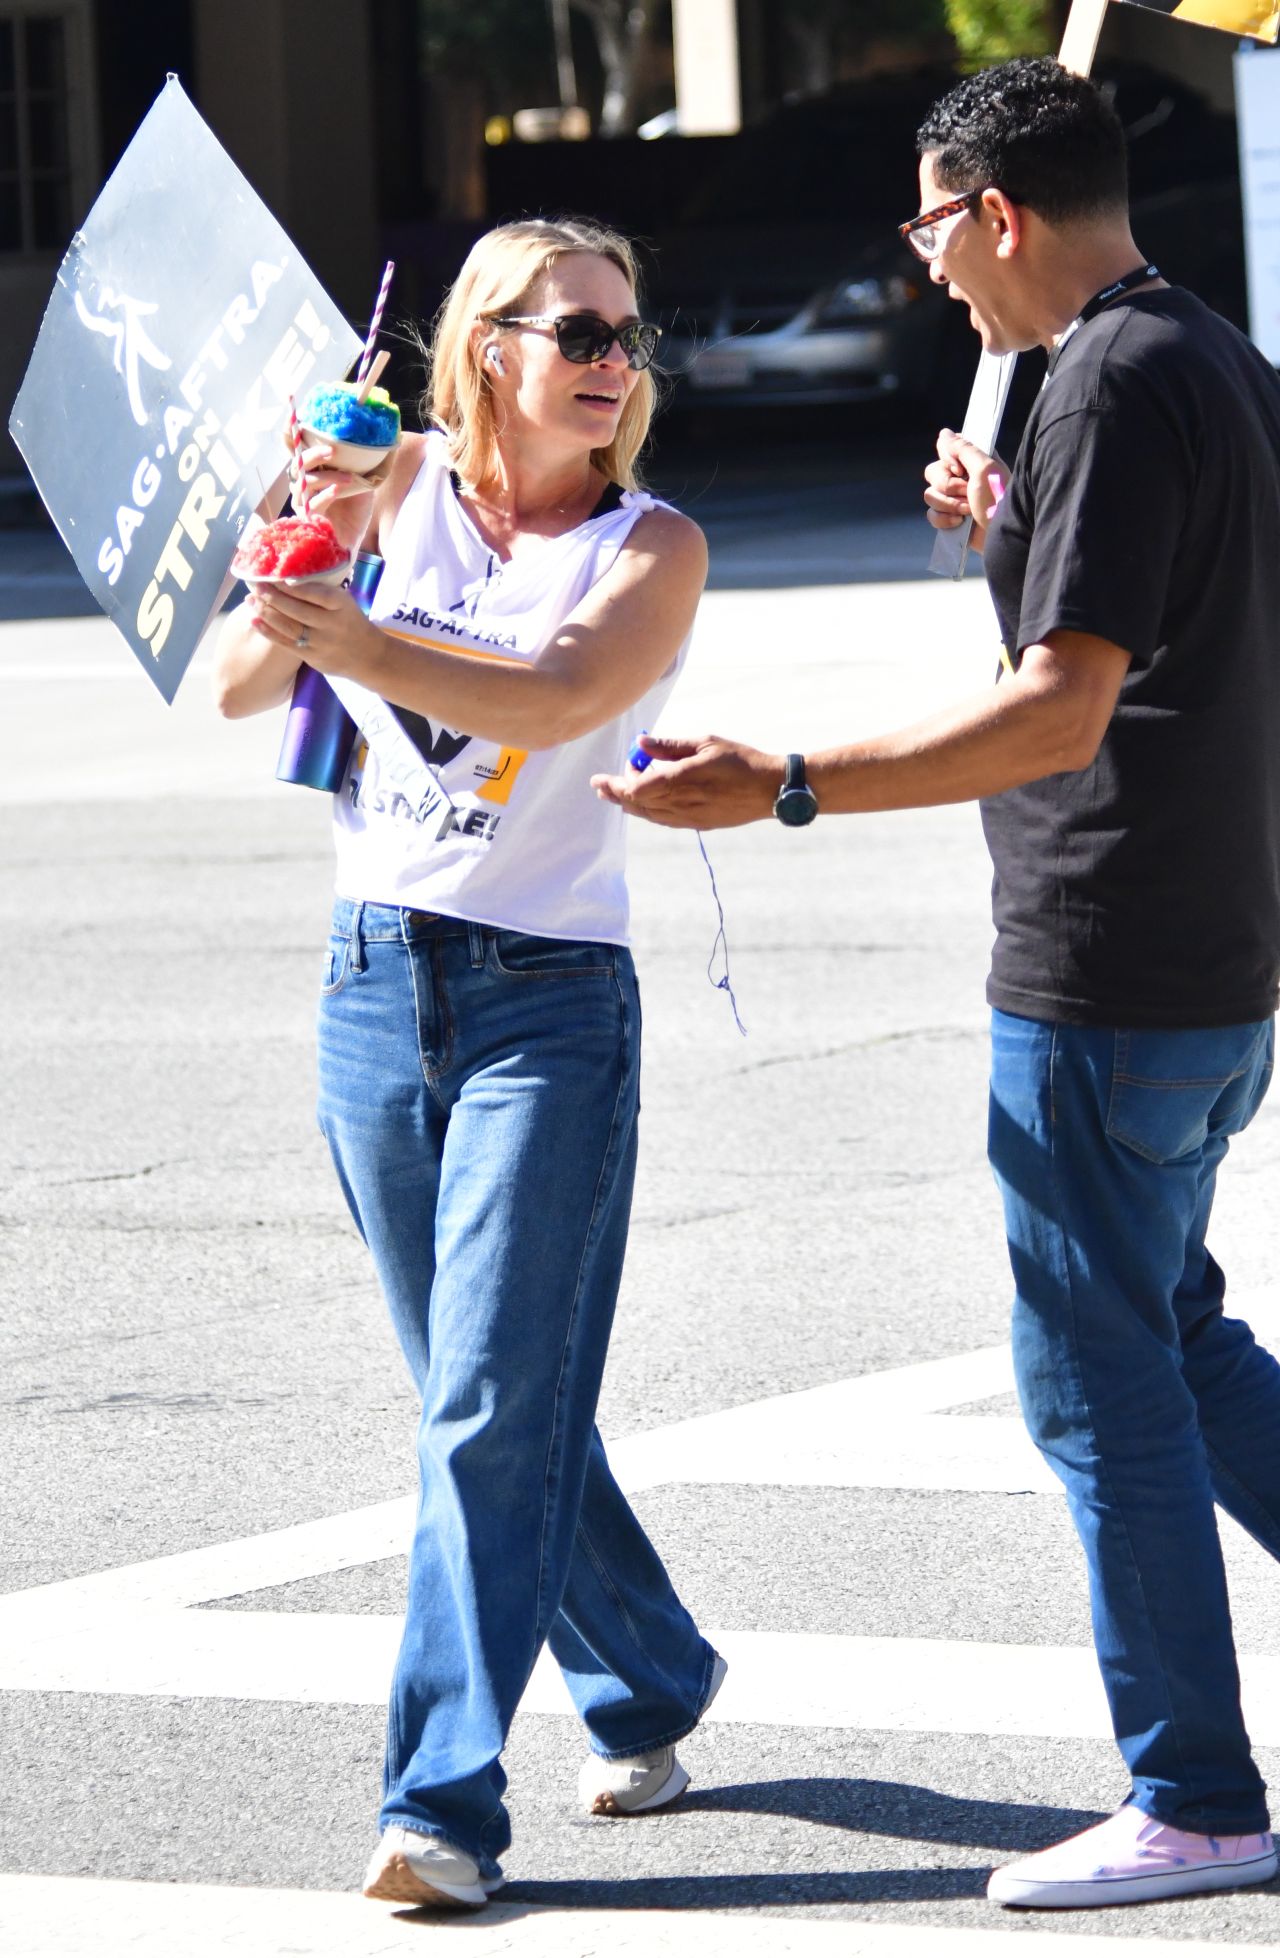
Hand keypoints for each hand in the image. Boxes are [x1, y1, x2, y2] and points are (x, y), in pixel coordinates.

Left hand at [247, 580, 379, 681]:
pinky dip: (268, 631)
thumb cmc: (351, 622)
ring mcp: (321, 642)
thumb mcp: (344, 601)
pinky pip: (286, 643)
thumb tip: (289, 573)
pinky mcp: (312, 657)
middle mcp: (331, 624)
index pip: (314, 592)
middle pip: (297, 609)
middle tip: (255, 585)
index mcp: (341, 604)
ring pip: (288, 626)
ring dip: (266, 612)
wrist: (369, 657)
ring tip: (250, 600)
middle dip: (272, 596)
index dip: (292, 585)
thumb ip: (322, 590)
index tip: (274, 575)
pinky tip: (254, 620)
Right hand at [287, 431, 388, 555]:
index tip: (292, 416)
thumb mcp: (361, 482)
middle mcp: (303, 484)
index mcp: (312, 471)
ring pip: (305, 483)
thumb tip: (378, 441)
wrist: (353, 540)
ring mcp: (302, 502)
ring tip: (349, 478)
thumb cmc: (354, 511)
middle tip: (332, 450)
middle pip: (298, 464)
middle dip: (313, 454)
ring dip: (328, 477)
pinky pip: (312, 504)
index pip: (298, 449)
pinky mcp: (307, 519)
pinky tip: (337, 490)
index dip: (291, 432)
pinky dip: (325, 495)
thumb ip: (360, 464)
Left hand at [591, 733, 781, 829]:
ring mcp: (690, 817)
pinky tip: (645, 803)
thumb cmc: (740, 759)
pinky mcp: (698, 824)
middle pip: (637, 804)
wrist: (770, 789)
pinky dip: (648, 811)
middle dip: (616, 794)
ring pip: (649, 815)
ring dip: (630, 804)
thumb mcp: (706, 743)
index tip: (601, 777)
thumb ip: (670, 746)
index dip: (615, 784)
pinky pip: (664, 820)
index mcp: (682, 779)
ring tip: (616, 794)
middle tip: (602, 785)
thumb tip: (641, 743)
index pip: (635, 788)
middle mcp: (682, 803)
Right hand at [923, 428, 1006, 545]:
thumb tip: (944, 432)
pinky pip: (931, 514)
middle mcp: (962, 477)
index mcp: (972, 460)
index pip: (945, 448)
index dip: (948, 458)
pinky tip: (960, 523)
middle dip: (948, 485)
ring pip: (930, 494)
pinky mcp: (949, 518)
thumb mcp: (984, 468)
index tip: (960, 468)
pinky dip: (944, 519)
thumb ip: (963, 448)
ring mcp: (954, 499)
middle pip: (933, 472)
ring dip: (948, 504)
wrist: (1001, 536)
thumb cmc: (998, 499)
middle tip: (967, 491)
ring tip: (968, 510)